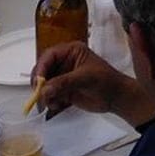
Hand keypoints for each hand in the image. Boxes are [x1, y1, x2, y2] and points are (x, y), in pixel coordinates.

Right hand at [34, 42, 153, 125]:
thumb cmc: (106, 81)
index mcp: (72, 51)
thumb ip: (64, 82)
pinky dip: (49, 101)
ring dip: (44, 94)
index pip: (49, 55)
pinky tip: (59, 104)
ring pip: (43, 84)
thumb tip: (45, 89)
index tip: (38, 82)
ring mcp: (62, 76)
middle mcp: (64, 62)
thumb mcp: (86, 78)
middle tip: (41, 95)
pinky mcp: (62, 89)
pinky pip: (48, 95)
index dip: (41, 68)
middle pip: (42, 70)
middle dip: (40, 83)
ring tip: (53, 102)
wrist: (116, 97)